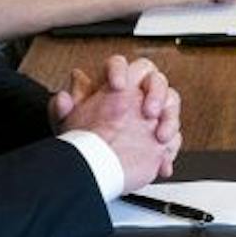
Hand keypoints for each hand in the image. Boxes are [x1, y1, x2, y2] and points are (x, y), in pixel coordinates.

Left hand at [56, 53, 183, 187]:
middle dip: (156, 92)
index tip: (117, 85)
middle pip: (155, 79)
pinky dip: (170, 148)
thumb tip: (63, 97)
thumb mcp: (66, 125)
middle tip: (149, 111)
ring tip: (160, 137)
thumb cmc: (82, 143)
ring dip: (170, 119)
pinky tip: (161, 159)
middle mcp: (134, 98)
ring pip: (172, 103)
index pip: (121, 65)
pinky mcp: (160, 137)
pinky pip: (174, 135)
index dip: (120, 70)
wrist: (95, 171)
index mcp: (113, 88)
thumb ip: (60, 109)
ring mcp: (150, 117)